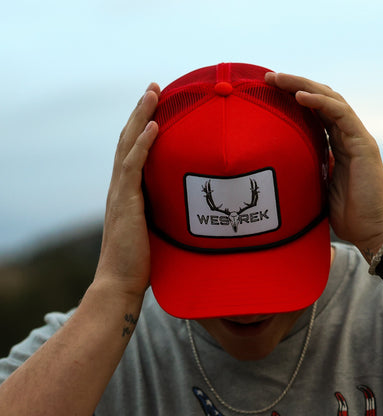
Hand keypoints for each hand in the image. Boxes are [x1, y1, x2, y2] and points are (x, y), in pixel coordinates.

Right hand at [93, 83, 159, 298]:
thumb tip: (187, 210)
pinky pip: (134, 166)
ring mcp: (120, 194)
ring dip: (141, 116)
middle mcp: (119, 188)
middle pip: (128, 140)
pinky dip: (143, 143)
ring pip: (128, 145)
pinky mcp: (126, 203)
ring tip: (154, 93)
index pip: (132, 152)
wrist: (119, 284)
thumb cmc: (139, 264)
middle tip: (154, 88)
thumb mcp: (155, 232)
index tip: (155, 108)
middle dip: (141, 112)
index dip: (141, 128)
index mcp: (126, 194)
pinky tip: (154, 125)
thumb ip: (164, 215)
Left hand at [264, 72, 382, 259]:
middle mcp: (348, 136)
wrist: (371, 231)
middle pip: (322, 100)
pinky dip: (320, 103)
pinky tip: (300, 96)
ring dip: (303, 86)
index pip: (316, 112)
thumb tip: (282, 164)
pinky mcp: (364, 145)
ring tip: (279, 79)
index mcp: (338, 144)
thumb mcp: (318, 186)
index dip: (294, 97)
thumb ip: (308, 169)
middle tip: (269, 77)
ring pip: (331, 100)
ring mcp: (357, 138)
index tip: (269, 90)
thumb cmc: (347, 215)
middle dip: (295, 85)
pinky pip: (341, 115)